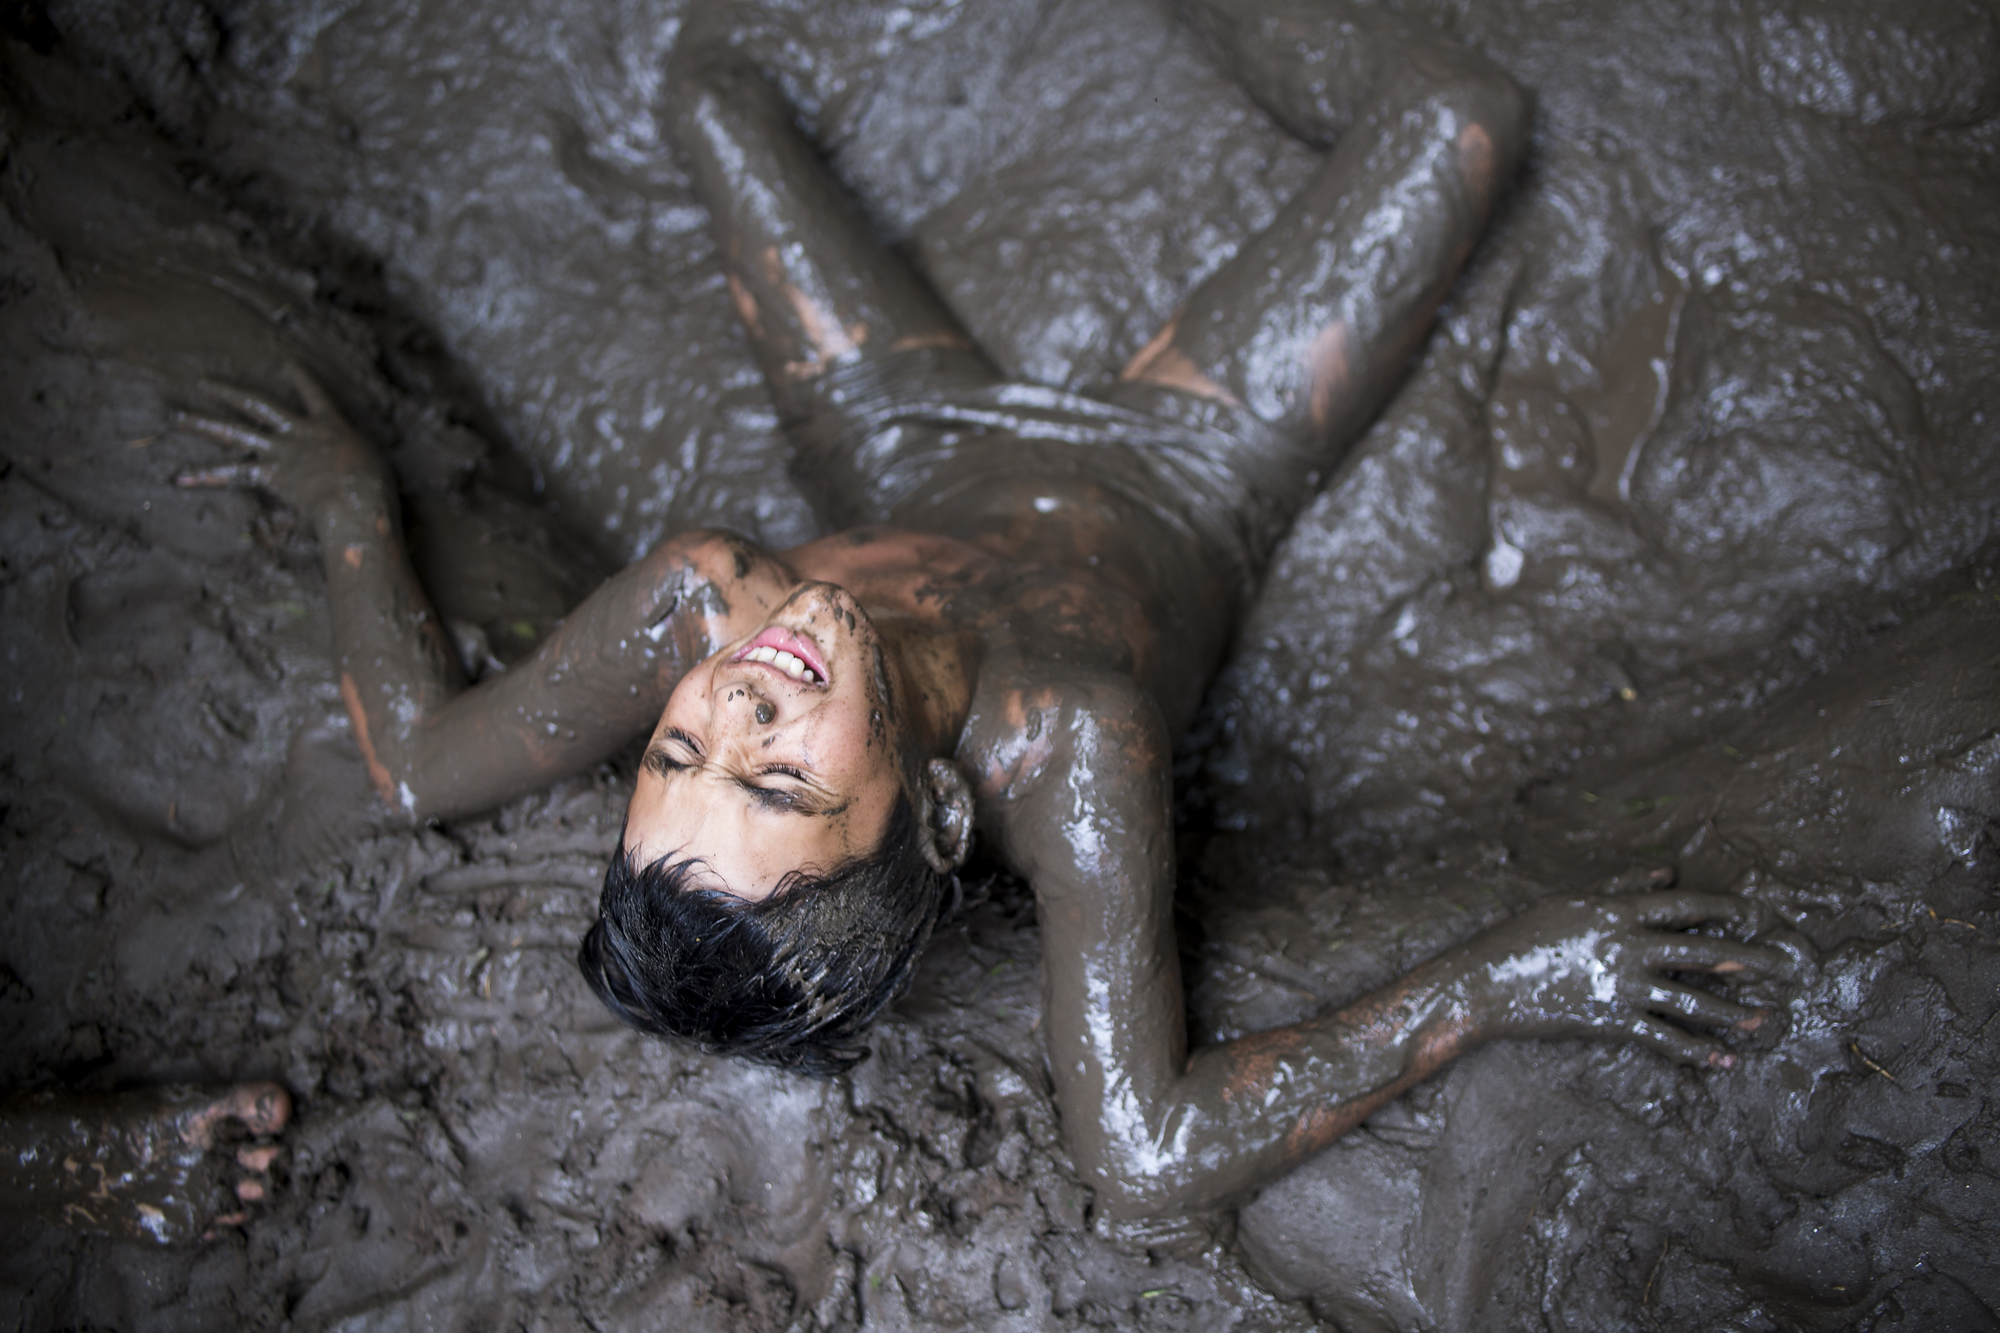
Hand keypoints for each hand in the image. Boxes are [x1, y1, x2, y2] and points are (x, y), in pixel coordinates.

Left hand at [175, 362, 392, 521]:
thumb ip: (355, 455)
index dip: (301, 377)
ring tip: (177, 418)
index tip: (288, 363)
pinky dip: (205, 476)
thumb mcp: (371, 459)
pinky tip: (180, 478)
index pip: (314, 393)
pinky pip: (232, 474)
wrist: (351, 496)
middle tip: (203, 383)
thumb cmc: (372, 481)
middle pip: (258, 404)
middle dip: (229, 392)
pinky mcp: (268, 474)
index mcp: (329, 423)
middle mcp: (298, 430)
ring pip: (234, 432)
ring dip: (203, 424)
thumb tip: (354, 464)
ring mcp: (279, 450)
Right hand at [1454, 891, 1785, 1066]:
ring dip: (1734, 1013)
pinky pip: (1664, 1039)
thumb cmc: (1522, 935)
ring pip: (1692, 1001)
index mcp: (1616, 911)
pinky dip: (1696, 1052)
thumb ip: (1622, 886)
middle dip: (1751, 958)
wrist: (1484, 982)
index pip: (1684, 906)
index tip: (1758, 912)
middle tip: (1787, 965)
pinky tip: (1723, 1060)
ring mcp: (1621, 986)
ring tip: (1765, 1020)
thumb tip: (1666, 872)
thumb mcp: (1571, 901)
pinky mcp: (1611, 1020)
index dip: (1726, 907)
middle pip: (1703, 951)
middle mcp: (1627, 946)